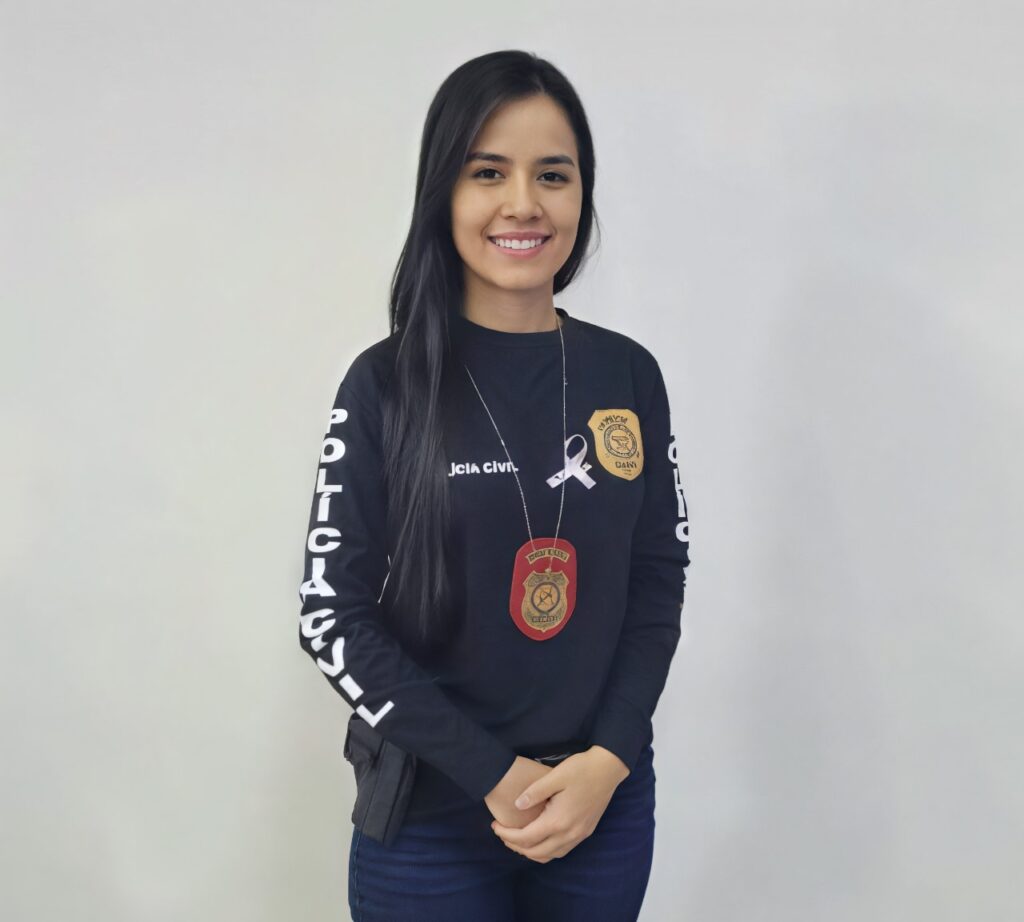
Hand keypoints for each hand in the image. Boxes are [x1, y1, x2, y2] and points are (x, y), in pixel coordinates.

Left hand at [490, 746, 630, 862]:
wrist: (608, 769)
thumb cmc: (581, 769)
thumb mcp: (555, 776)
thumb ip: (534, 792)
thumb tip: (517, 805)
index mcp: (558, 821)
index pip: (526, 838)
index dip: (507, 835)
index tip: (494, 826)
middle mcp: (569, 834)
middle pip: (535, 852)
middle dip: (515, 846)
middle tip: (502, 833)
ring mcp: (579, 835)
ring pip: (550, 856)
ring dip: (531, 852)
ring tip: (517, 838)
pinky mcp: (585, 832)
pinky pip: (561, 851)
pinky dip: (546, 850)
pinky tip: (539, 838)